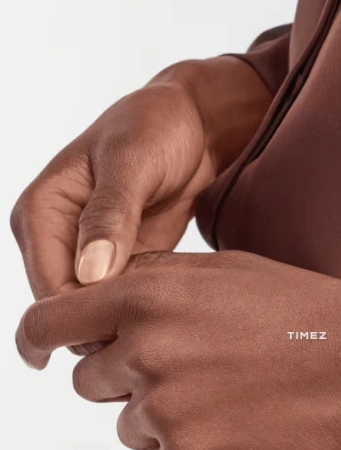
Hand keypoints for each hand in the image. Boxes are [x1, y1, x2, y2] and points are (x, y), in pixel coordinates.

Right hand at [10, 57, 269, 300]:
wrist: (191, 124)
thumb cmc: (156, 128)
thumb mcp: (132, 164)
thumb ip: (111, 216)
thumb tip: (89, 275)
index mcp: (40, 211)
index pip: (49, 287)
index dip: (86, 316)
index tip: (136, 325)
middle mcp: (54, 237)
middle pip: (67, 307)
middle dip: (107, 321)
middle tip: (159, 325)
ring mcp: (84, 253)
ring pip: (94, 309)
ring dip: (127, 317)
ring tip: (168, 313)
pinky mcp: (116, 262)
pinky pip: (121, 299)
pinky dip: (142, 305)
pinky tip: (172, 302)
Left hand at [16, 251, 340, 449]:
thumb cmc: (305, 306)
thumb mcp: (225, 269)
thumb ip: (153, 280)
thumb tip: (101, 296)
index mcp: (146, 297)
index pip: (44, 325)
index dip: (36, 340)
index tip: (40, 353)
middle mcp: (144, 353)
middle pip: (89, 382)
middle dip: (124, 376)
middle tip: (188, 369)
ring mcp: (166, 412)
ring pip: (129, 425)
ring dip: (162, 415)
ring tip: (226, 395)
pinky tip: (238, 426)